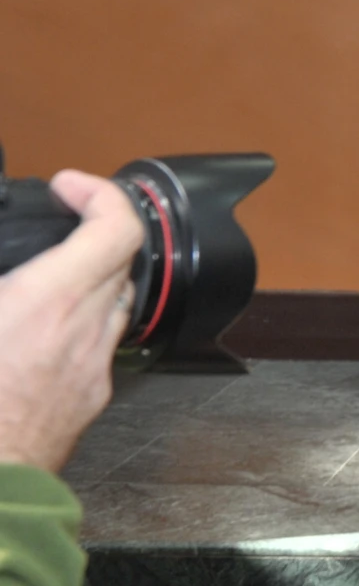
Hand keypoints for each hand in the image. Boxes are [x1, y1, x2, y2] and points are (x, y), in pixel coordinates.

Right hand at [0, 172, 143, 472]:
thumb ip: (2, 284)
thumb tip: (10, 278)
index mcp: (50, 305)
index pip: (115, 227)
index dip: (98, 193)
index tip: (67, 186)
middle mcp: (85, 332)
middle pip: (120, 259)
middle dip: (90, 231)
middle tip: (54, 224)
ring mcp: (93, 368)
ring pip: (114, 302)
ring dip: (88, 279)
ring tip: (42, 276)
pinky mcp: (88, 399)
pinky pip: (99, 343)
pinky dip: (78, 323)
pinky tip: (36, 333)